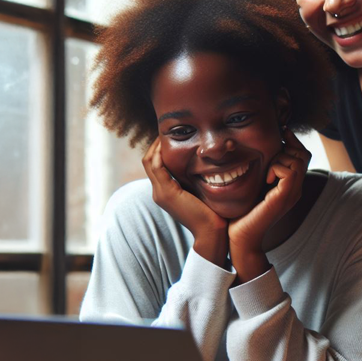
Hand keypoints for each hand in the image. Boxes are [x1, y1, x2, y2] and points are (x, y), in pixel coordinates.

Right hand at [143, 139, 226, 263]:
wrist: (212, 232)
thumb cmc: (212, 213)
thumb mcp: (200, 191)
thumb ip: (196, 179)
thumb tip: (204, 162)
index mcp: (165, 191)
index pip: (155, 164)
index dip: (160, 148)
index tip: (173, 135)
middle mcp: (158, 192)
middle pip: (149, 160)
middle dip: (157, 143)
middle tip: (168, 128)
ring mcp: (161, 193)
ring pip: (150, 161)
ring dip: (158, 144)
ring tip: (168, 131)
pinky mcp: (167, 193)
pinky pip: (158, 167)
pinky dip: (161, 153)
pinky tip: (170, 143)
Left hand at [227, 129, 309, 279]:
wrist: (240, 238)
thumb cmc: (241, 214)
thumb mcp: (252, 185)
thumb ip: (260, 170)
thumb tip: (256, 148)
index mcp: (289, 186)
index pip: (302, 155)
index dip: (292, 141)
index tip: (280, 131)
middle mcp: (295, 189)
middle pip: (303, 154)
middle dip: (286, 147)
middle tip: (269, 158)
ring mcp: (292, 194)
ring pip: (297, 159)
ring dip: (280, 158)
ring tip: (266, 172)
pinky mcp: (285, 197)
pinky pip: (289, 170)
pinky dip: (277, 168)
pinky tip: (266, 180)